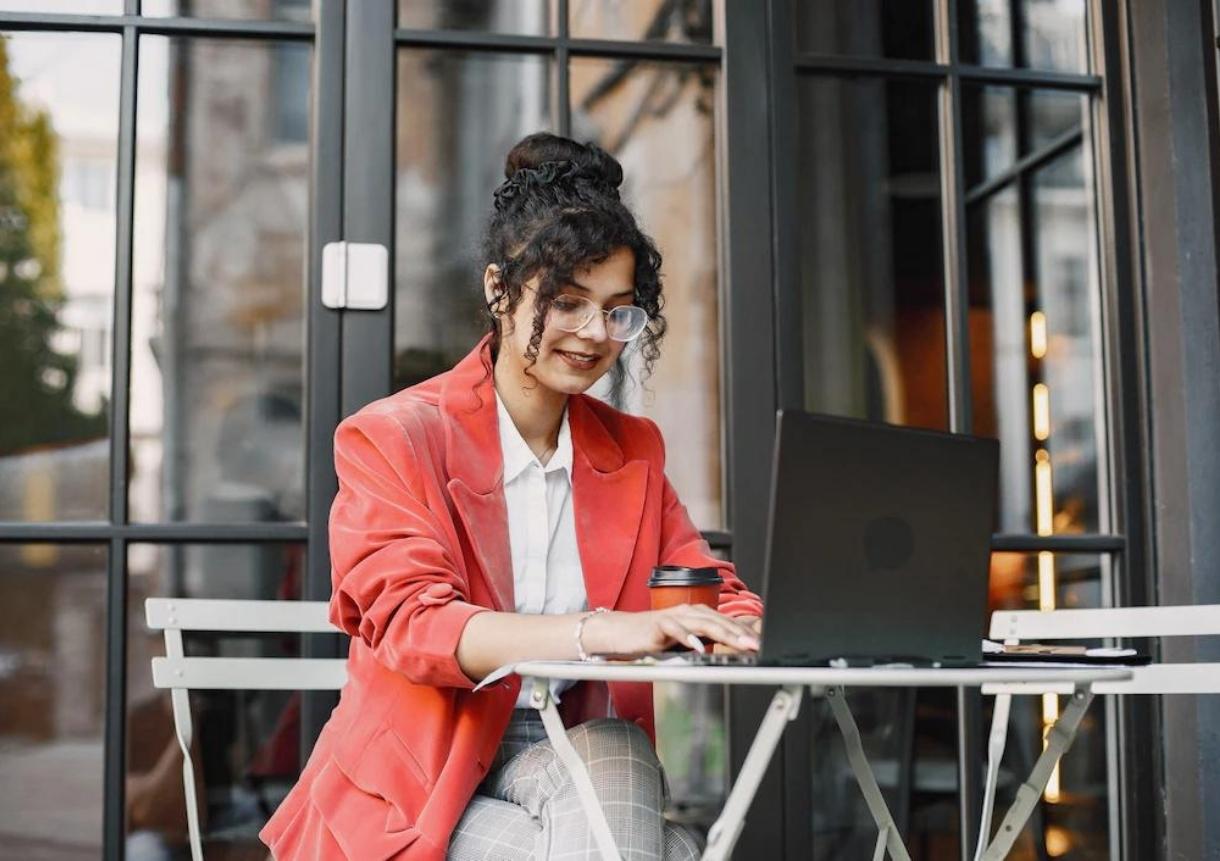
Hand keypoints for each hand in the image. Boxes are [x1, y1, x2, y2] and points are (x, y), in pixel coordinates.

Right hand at [581, 605, 760, 657]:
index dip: (745, 632)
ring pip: (703, 623)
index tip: (763, 643)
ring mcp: (674, 616)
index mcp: (698, 614)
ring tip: (740, 644)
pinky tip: (699, 647)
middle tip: (758, 645)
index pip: (727, 623)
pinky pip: (676, 630)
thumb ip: (705, 641)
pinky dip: (688, 638)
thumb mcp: (684, 641)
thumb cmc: (653, 637)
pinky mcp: (658, 625)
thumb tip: (730, 648)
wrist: (620, 632)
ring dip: (723, 634)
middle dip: (741, 634)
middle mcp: (689, 611)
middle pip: (720, 622)